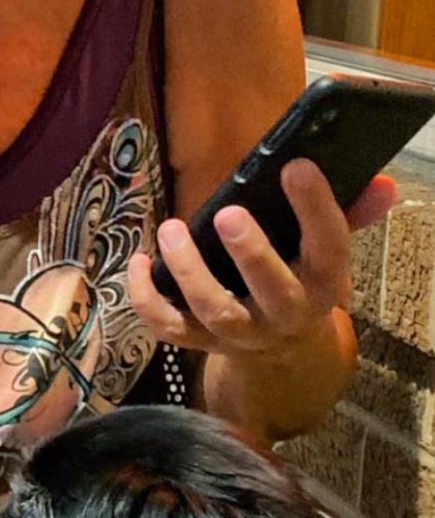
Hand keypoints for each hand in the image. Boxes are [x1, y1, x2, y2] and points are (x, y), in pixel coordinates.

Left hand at [127, 164, 396, 359]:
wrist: (285, 351)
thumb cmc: (301, 276)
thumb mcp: (327, 250)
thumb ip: (351, 212)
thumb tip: (381, 180)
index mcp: (322, 283)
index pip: (328, 247)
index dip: (316, 208)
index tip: (296, 166)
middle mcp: (285, 313)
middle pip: (271, 290)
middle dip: (252, 253)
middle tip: (228, 213)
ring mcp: (241, 333)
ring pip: (215, 311)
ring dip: (190, 271)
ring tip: (171, 229)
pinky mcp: (201, 342)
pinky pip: (170, 328)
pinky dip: (147, 300)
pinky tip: (137, 262)